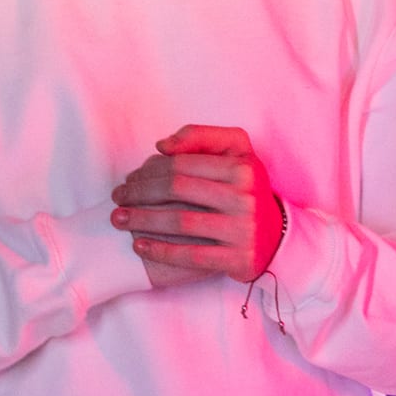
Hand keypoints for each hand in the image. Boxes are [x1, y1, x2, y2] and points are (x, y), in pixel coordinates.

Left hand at [110, 124, 283, 287]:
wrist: (277, 237)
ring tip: (119, 219)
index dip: (149, 170)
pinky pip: (192, 256)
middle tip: (118, 198)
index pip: (183, 164)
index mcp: (241, 168)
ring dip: (143, 221)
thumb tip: (162, 146)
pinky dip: (162, 251)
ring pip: (180, 222)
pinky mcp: (237, 258)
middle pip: (177, 190)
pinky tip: (139, 246)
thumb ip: (201, 137)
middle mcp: (244, 197)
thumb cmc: (246, 190)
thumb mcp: (236, 153)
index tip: (129, 178)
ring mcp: (242, 229)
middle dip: (139, 193)